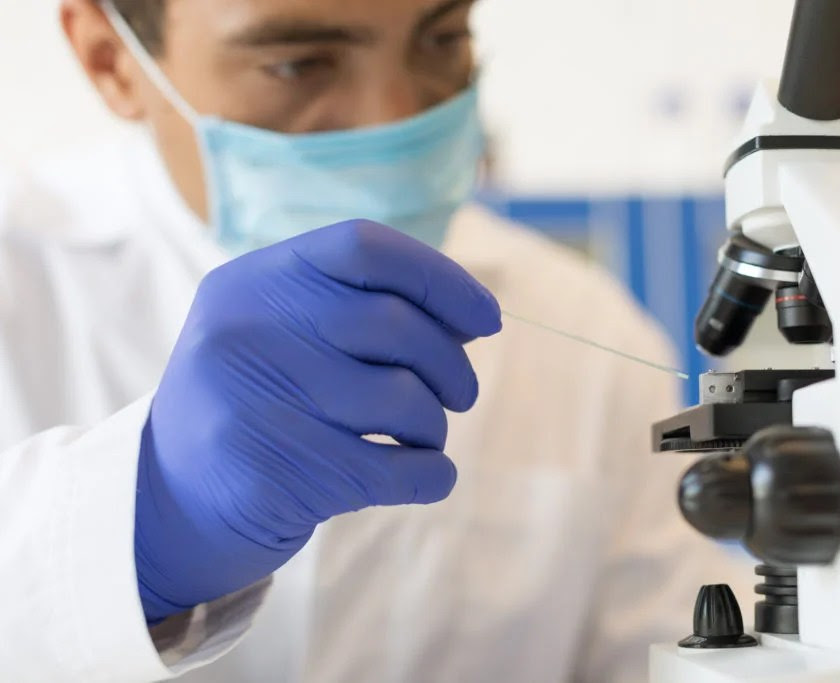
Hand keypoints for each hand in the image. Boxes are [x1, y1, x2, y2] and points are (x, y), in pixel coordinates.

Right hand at [133, 220, 500, 622]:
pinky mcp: (272, 477)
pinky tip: (428, 476)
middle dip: (452, 366)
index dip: (441, 278)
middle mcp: (245, 331)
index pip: (366, 247)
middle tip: (461, 394)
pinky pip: (396, 470)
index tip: (488, 319)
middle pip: (396, 325)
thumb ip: (366, 311)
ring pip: (404, 401)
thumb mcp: (286, 332)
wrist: (170, 499)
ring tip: (423, 436)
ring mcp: (253, 403)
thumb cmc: (259, 401)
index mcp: (254, 281)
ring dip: (436, 426)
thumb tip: (473, 317)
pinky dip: (433, 476)